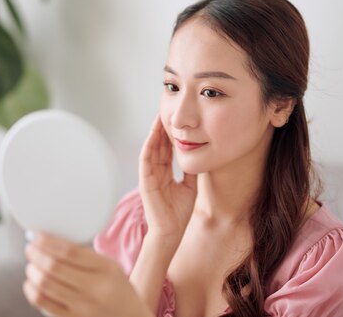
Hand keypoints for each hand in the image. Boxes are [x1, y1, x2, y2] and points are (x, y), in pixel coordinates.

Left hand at [23, 231, 150, 316]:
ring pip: (45, 285)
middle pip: (54, 267)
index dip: (47, 242)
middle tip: (30, 249)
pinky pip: (43, 304)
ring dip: (32, 272)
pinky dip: (32, 291)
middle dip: (35, 255)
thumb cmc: (118, 290)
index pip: (69, 251)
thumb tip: (50, 243)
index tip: (36, 235)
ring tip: (31, 265)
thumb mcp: (110, 267)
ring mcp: (82, 307)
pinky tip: (31, 284)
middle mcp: (95, 288)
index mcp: (106, 268)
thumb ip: (85, 256)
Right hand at [138, 115, 197, 244]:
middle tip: (167, 110)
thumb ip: (190, 170)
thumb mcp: (190, 185)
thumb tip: (198, 154)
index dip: (171, 133)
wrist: (172, 231)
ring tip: (159, 117)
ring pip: (151, 149)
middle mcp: (155, 171)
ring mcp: (149, 176)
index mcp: (164, 173)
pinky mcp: (145, 181)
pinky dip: (149, 147)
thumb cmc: (179, 212)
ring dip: (154, 133)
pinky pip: (145, 160)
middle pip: (158, 145)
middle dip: (162, 127)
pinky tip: (153, 135)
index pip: (167, 148)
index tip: (177, 119)